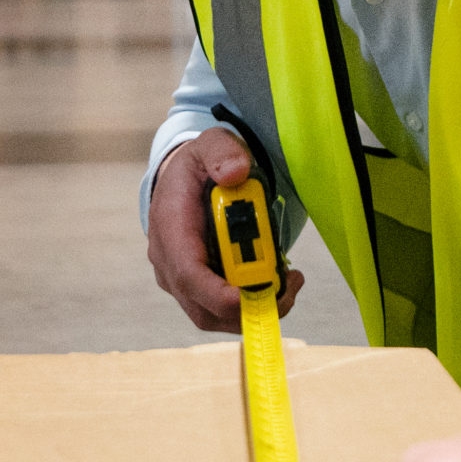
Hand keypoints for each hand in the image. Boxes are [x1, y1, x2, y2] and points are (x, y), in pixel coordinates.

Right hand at [147, 129, 303, 331]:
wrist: (183, 181)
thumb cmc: (197, 167)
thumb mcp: (209, 145)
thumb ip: (221, 153)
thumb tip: (236, 172)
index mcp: (170, 228)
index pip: (187, 274)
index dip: (218, 294)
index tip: (252, 297)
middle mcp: (169, 262)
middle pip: (202, 307)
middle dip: (248, 309)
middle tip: (288, 288)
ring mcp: (181, 279)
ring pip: (215, 316)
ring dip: (256, 310)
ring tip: (290, 283)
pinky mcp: (198, 287)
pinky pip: (223, 309)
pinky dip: (253, 304)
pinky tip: (279, 282)